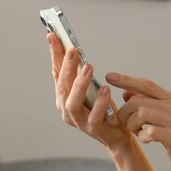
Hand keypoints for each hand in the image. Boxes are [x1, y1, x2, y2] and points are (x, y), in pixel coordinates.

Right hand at [47, 33, 129, 148]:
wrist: (118, 136)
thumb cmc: (104, 110)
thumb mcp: (91, 88)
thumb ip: (81, 73)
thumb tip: (73, 49)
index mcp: (64, 97)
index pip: (57, 72)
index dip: (54, 54)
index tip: (53, 35)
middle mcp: (67, 110)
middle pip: (62, 86)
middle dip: (66, 67)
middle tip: (73, 49)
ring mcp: (79, 121)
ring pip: (72, 103)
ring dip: (79, 84)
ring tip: (88, 67)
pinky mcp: (94, 129)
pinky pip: (95, 116)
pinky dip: (99, 102)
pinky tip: (105, 89)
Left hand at [106, 72, 170, 170]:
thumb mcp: (163, 118)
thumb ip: (147, 104)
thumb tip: (126, 92)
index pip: (146, 84)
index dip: (126, 80)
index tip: (109, 76)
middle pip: (138, 101)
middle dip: (125, 113)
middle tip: (125, 124)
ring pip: (140, 114)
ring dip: (132, 126)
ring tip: (138, 132)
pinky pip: (148, 132)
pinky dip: (142, 137)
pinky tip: (147, 140)